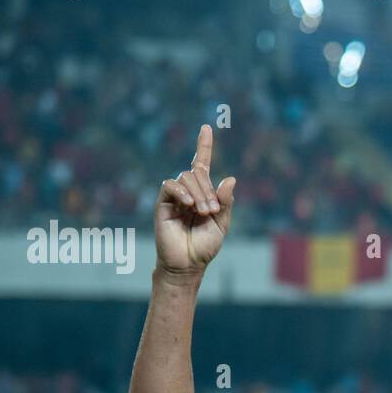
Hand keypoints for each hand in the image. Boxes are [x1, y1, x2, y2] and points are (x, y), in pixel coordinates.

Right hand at [155, 125, 236, 273]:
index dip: (203, 146)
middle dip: (208, 189)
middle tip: (211, 211)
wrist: (187, 264)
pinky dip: (181, 191)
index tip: (206, 127)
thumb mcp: (221, 224)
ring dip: (198, 193)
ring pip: (186, 177)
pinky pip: (170, 185)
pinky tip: (189, 204)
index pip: (201, 164)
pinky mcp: (162, 203)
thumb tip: (230, 178)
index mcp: (203, 194)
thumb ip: (225, 202)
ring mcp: (174, 196)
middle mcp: (187, 192)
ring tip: (202, 213)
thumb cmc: (204, 247)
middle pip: (197, 173)